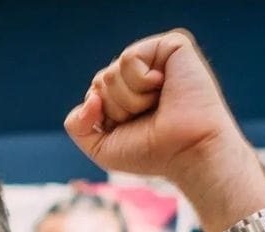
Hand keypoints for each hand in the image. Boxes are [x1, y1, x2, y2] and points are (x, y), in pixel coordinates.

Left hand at [65, 29, 264, 231]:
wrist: (187, 153)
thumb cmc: (152, 153)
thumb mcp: (101, 147)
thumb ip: (76, 124)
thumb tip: (90, 96)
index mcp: (130, 92)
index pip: (94, 93)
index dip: (105, 117)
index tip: (133, 129)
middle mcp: (143, 73)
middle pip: (100, 82)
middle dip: (116, 109)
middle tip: (148, 117)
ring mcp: (157, 58)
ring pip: (111, 72)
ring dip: (129, 99)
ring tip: (157, 105)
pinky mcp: (172, 46)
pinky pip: (129, 58)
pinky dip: (140, 81)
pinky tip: (163, 88)